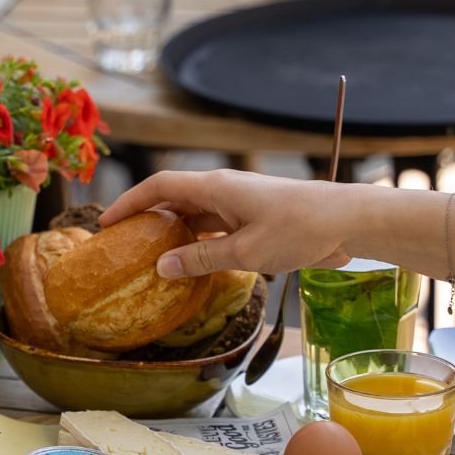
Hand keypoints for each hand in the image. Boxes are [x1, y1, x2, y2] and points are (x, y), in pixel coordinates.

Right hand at [100, 170, 353, 277]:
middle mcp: (223, 190)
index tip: (106, 223)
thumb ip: (201, 259)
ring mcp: (239, 204)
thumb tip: (160, 267)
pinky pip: (216, 228)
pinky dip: (199, 244)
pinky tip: (193, 265)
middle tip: (124, 245)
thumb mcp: (245, 251)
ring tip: (152, 260)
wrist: (348, 222)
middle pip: (174, 200)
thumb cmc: (299, 229)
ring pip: (195, 216)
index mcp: (215, 187)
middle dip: (147, 220)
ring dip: (174, 235)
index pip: (159, 187)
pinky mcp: (255, 219)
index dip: (129, 202)